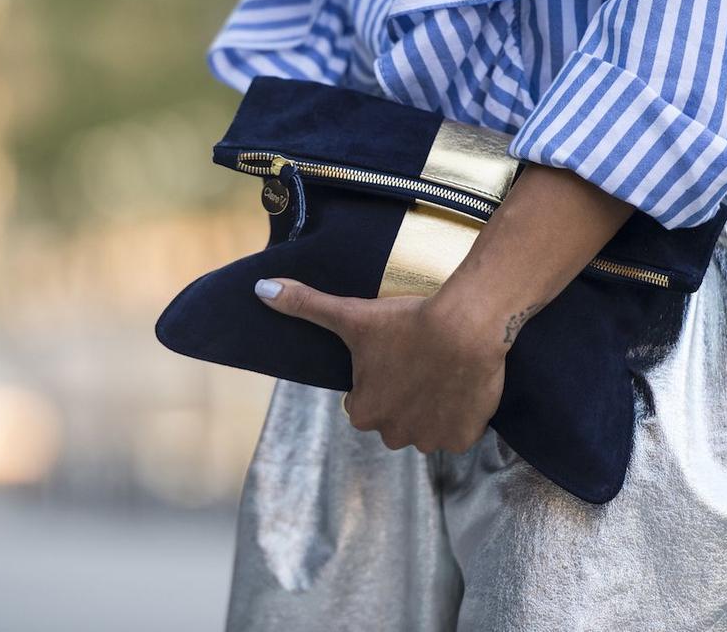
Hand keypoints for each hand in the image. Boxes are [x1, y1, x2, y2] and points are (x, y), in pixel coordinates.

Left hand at [254, 278, 506, 453]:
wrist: (465, 328)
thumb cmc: (406, 322)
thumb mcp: (351, 314)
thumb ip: (305, 305)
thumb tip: (261, 288)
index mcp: (362, 413)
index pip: (365, 403)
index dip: (380, 379)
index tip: (394, 356)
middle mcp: (393, 435)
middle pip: (395, 419)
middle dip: (404, 398)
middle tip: (419, 363)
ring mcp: (430, 439)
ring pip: (426, 428)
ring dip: (432, 409)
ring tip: (442, 373)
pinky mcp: (462, 438)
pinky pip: (457, 433)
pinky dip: (460, 417)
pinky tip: (461, 388)